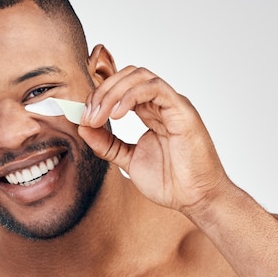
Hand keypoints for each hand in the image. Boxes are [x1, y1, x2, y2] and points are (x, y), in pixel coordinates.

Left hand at [78, 66, 230, 214]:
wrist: (195, 199)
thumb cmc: (170, 182)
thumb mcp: (128, 160)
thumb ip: (107, 144)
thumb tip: (82, 127)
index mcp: (150, 113)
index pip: (121, 88)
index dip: (99, 97)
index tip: (83, 117)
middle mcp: (161, 104)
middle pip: (128, 76)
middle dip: (102, 92)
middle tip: (88, 116)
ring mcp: (173, 105)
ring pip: (140, 77)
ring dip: (113, 92)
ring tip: (99, 116)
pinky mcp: (182, 110)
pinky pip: (155, 88)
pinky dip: (131, 96)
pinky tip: (117, 115)